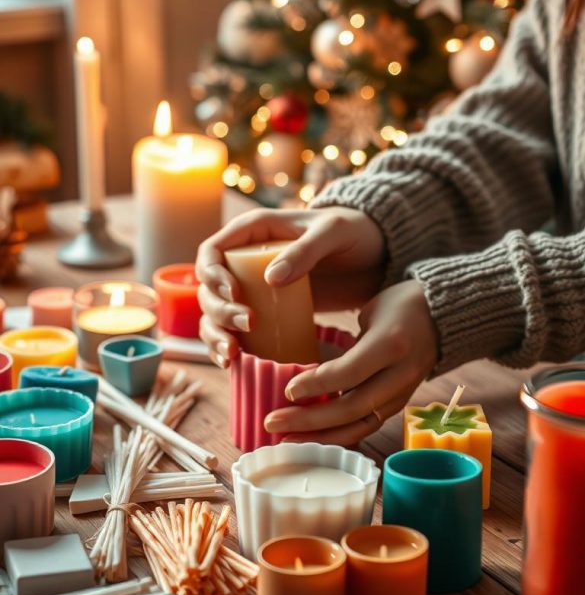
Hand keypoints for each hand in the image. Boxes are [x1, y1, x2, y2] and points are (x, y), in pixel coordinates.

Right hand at [196, 207, 384, 367]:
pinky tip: (232, 363)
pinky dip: (226, 347)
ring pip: (214, 314)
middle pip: (209, 288)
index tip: (234, 293)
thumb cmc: (353, 232)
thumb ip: (304, 251)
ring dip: (215, 334)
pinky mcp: (264, 313)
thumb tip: (270, 279)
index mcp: (253, 231)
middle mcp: (244, 260)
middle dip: (218, 310)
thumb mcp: (333, 233)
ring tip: (232, 354)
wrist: (375, 256)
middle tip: (247, 325)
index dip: (212, 274)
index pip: (211, 251)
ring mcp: (252, 289)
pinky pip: (233, 331)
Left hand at [264, 281, 438, 445]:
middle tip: (271, 422)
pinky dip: (340, 435)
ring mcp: (403, 393)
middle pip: (352, 407)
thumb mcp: (371, 313)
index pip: (349, 373)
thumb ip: (345, 345)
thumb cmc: (401, 305)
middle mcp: (400, 374)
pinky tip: (314, 437)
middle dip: (309, 420)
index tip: (287, 391)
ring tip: (287, 439)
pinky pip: (368, 425)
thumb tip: (306, 372)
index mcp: (391, 345)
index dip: (316, 385)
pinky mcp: (400, 403)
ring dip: (321, 436)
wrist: (445, 316)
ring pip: (360, 425)